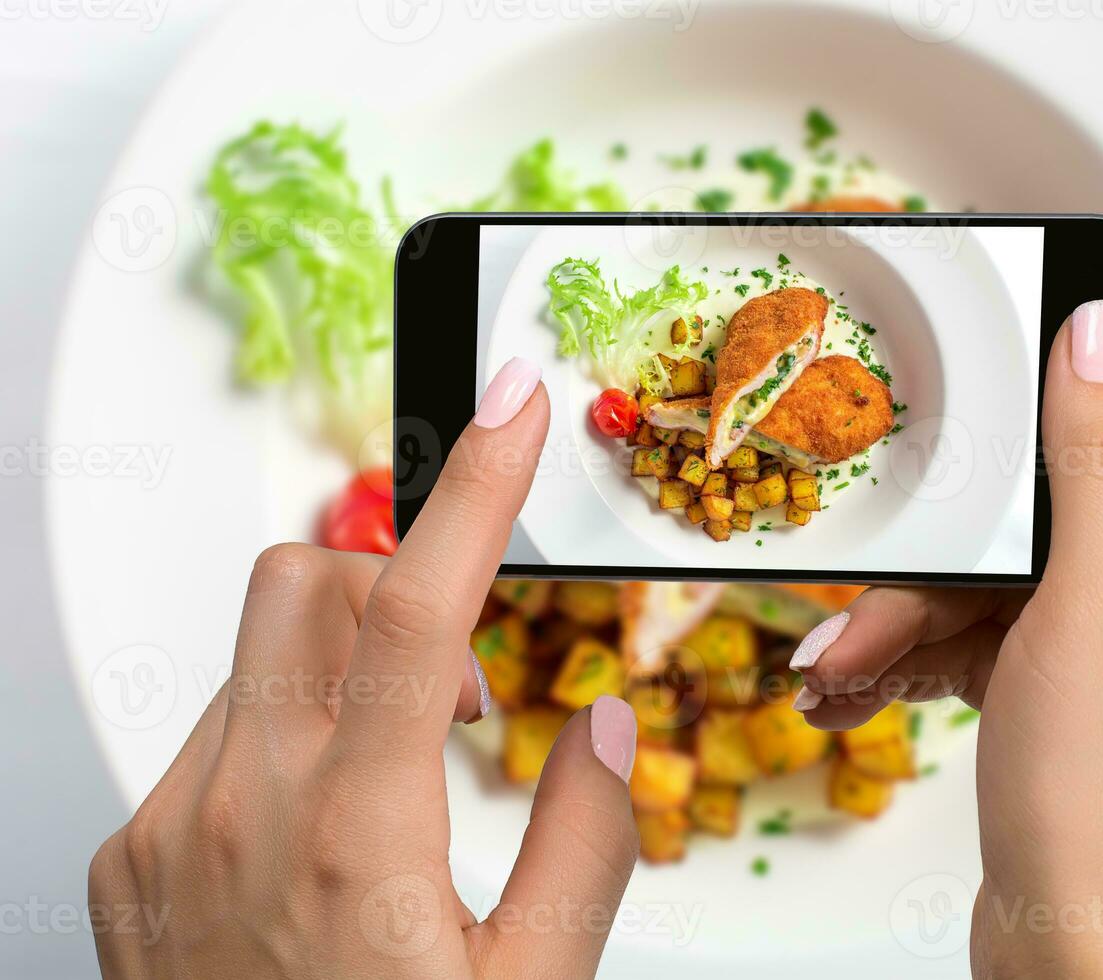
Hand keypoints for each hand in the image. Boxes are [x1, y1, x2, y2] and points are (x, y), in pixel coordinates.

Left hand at [89, 358, 641, 978]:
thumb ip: (585, 843)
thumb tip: (596, 725)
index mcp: (356, 840)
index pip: (425, 610)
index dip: (478, 488)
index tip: (515, 407)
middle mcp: (237, 815)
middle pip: (310, 585)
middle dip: (398, 587)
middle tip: (459, 684)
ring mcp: (166, 834)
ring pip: (258, 655)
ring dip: (346, 671)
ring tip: (396, 778)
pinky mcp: (127, 861)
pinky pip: (210, 735)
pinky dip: (283, 739)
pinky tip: (318, 833)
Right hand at [791, 298, 1102, 977]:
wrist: (1076, 951)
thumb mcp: (1098, 600)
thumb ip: (1100, 455)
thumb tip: (1102, 328)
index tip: (1019, 303)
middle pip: (1065, 469)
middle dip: (963, 509)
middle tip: (899, 516)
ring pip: (1003, 553)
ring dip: (913, 599)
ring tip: (844, 654)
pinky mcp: (1062, 670)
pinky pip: (980, 618)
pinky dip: (914, 644)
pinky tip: (851, 682)